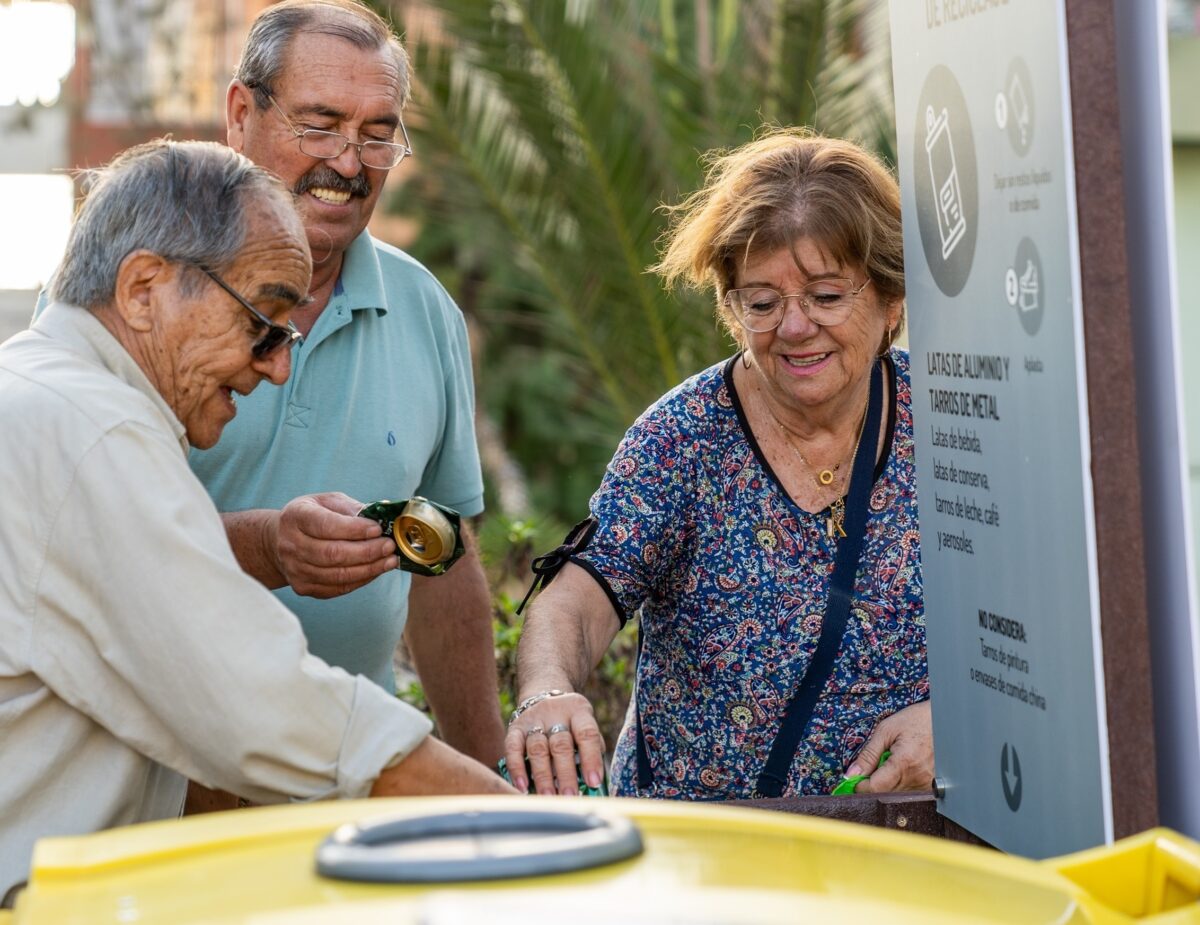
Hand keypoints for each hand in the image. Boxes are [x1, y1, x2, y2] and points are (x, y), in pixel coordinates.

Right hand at [270, 492, 397, 597]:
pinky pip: (337, 588)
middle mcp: (291, 545)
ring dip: (369, 569)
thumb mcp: (327, 502)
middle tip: (389, 546)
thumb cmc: (311, 517)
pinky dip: (360, 580)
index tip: (378, 529)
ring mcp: (295, 569)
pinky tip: (375, 570)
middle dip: (367, 551)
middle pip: (332, 554)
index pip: (326, 526)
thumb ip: (350, 508)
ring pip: (337, 574)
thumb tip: (379, 518)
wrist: (280, 540)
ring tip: (390, 560)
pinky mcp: (303, 587)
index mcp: (295, 517)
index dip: (354, 529)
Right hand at [502, 692, 605, 794]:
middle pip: (560, 744)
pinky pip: (513, 748)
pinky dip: (517, 769)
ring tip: (548, 797)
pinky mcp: (515, 727)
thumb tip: (593, 785)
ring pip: (537, 748)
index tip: (594, 783)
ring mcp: (533, 719)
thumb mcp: (584, 726)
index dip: (591, 759)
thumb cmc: (571, 723)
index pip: (587, 734)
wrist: (542, 695)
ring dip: (543, 776)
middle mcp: (555, 712)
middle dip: (566, 774)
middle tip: (569, 796)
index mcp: (579, 711)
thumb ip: (590, 750)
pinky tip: (522, 786)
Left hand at [847, 699, 933, 792]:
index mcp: (904, 763)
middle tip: (874, 764)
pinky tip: (903, 766)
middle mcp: (918, 778)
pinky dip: (900, 781)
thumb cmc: (915, 720)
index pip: (876, 788)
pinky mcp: (931, 785)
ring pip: (896, 793)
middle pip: (885, 793)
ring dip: (887, 782)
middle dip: (873, 782)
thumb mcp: (885, 731)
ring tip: (893, 760)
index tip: (854, 779)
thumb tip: (852, 774)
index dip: (861, 785)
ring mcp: (927, 783)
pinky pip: (908, 791)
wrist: (943, 719)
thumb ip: (868, 755)